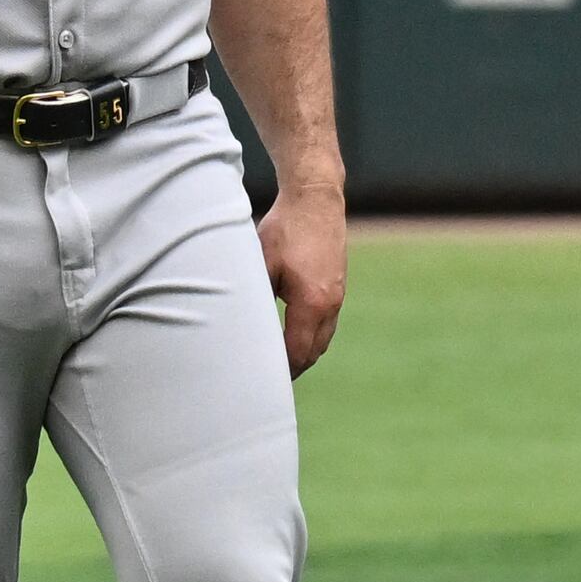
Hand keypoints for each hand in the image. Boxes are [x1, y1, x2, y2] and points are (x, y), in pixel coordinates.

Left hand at [258, 180, 348, 376]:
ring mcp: (338, 295)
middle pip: (315, 350)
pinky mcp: (338, 285)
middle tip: (270, 379)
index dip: (282, 370)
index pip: (298, 352)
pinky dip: (312, 334)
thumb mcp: (261, 264)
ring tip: (281, 361)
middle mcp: (330, 303)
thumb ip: (256, 298)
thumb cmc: (285, 229)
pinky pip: (327, 321)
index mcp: (311, 303)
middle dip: (295, 366)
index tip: (265, 382)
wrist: (316, 199)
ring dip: (305, 351)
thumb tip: (242, 326)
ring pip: (324, 337)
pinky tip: (294, 332)